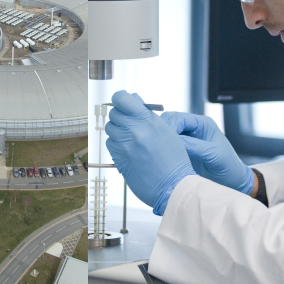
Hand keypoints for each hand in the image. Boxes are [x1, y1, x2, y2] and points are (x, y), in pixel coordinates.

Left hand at [104, 91, 196, 215]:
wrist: (173, 185)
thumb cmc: (174, 159)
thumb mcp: (166, 130)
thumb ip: (146, 114)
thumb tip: (132, 97)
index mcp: (148, 120)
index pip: (121, 98)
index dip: (120, 99)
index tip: (123, 102)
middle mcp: (134, 130)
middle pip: (114, 113)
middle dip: (121, 117)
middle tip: (131, 124)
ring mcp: (124, 144)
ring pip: (110, 128)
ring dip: (118, 131)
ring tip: (133, 140)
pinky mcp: (117, 157)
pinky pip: (110, 143)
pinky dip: (117, 144)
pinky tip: (130, 150)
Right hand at [163, 111, 253, 193]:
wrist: (232, 181)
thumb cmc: (228, 167)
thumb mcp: (214, 155)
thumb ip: (194, 145)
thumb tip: (173, 140)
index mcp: (202, 123)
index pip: (178, 118)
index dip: (169, 127)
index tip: (164, 140)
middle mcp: (192, 128)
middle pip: (169, 121)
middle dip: (162, 131)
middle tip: (158, 145)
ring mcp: (186, 138)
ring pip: (165, 131)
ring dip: (160, 138)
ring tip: (158, 150)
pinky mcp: (181, 148)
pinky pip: (166, 143)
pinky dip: (161, 147)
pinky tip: (159, 155)